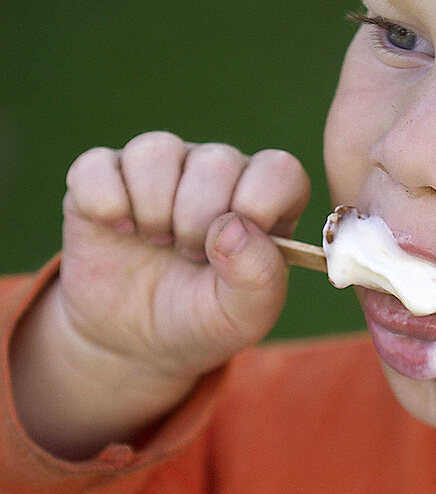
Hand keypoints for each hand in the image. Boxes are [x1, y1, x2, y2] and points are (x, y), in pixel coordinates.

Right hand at [59, 132, 310, 382]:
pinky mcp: (104, 174)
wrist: (135, 342)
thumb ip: (260, 275)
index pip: (278, 170)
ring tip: (157, 241)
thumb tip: (234, 225)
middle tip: (190, 256)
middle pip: (217, 161)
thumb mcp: (245, 316)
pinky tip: (118, 229)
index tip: (231, 251)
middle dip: (199, 222)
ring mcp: (161, 167)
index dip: (257, 207)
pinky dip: (105, 203)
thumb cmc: (203, 320)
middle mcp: (216, 171)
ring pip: (157, 151)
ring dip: (154, 210)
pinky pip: (97, 166)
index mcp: (263, 198)